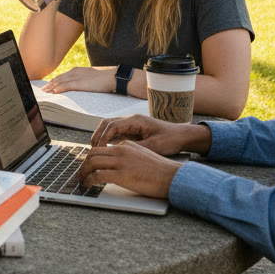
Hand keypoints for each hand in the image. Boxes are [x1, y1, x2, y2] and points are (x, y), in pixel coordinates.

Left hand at [41, 66, 109, 93]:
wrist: (112, 76)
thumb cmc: (105, 78)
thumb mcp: (91, 76)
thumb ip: (84, 79)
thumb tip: (81, 84)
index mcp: (77, 70)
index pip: (62, 76)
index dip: (54, 81)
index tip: (49, 85)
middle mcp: (75, 72)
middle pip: (58, 78)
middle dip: (50, 84)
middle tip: (43, 90)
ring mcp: (76, 77)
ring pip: (60, 82)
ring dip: (51, 87)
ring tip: (45, 92)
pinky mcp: (79, 83)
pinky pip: (66, 86)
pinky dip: (58, 89)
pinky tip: (54, 92)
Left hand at [74, 139, 181, 198]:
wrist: (172, 177)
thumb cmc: (161, 171)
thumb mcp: (143, 157)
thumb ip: (129, 157)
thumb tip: (117, 167)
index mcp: (127, 145)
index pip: (102, 148)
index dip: (92, 157)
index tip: (87, 165)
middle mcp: (121, 150)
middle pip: (93, 153)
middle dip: (84, 163)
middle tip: (80, 173)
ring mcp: (120, 162)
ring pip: (92, 162)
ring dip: (83, 172)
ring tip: (81, 180)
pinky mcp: (121, 174)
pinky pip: (97, 175)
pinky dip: (88, 180)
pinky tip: (87, 185)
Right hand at [89, 115, 212, 155]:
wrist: (182, 136)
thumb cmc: (171, 139)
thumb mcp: (154, 146)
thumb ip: (136, 148)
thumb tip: (119, 153)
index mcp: (135, 121)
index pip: (112, 125)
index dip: (102, 136)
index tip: (98, 148)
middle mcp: (131, 120)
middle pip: (106, 123)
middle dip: (97, 135)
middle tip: (92, 149)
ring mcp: (131, 125)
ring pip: (109, 127)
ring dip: (101, 136)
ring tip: (96, 149)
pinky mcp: (133, 131)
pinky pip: (116, 133)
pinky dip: (108, 139)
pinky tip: (106, 150)